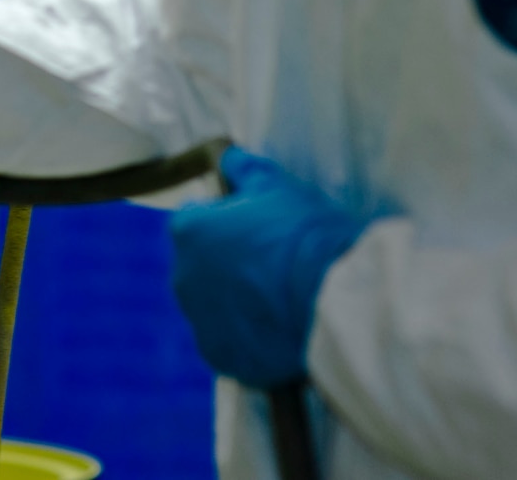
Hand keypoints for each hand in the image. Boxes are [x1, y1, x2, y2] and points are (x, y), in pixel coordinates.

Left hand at [168, 147, 365, 387]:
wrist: (333, 299)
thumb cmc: (303, 233)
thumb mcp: (276, 184)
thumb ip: (243, 169)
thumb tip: (227, 157)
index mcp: (188, 232)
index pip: (195, 218)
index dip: (226, 218)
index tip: (255, 225)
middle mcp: (183, 278)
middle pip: (202, 265)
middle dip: (228, 263)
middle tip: (272, 264)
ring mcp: (201, 323)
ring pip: (214, 307)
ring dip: (236, 302)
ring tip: (279, 299)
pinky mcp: (223, 358)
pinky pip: (230, 344)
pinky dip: (247, 338)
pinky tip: (277, 330)